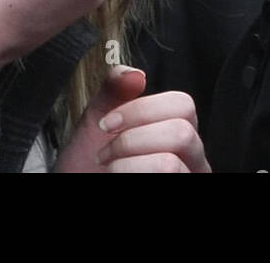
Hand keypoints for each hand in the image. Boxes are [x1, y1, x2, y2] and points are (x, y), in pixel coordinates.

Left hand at [54, 66, 208, 172]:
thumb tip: (134, 74)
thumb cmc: (87, 165)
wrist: (78, 184)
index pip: (183, 106)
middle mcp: (191, 158)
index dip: (143, 109)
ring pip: (170, 164)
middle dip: (131, 141)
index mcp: (178, 131)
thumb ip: (114, 92)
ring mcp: (187, 177)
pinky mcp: (183, 194)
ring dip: (127, 165)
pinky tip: (118, 180)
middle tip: (104, 153)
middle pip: (182, 133)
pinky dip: (128, 175)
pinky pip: (163, 177)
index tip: (107, 123)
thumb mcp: (96, 122)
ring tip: (109, 171)